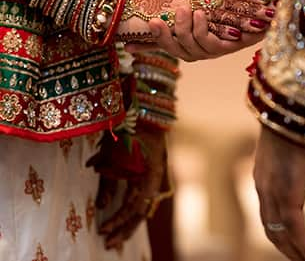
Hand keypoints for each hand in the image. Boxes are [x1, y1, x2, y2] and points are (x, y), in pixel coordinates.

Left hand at [92, 128, 166, 249]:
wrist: (148, 108)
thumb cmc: (131, 126)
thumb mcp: (115, 151)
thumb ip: (110, 177)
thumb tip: (102, 204)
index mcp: (151, 175)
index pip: (135, 206)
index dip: (119, 220)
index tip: (103, 230)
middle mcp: (155, 179)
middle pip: (141, 212)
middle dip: (124, 229)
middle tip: (108, 244)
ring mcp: (154, 176)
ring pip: (142, 206)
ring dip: (128, 223)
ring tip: (115, 238)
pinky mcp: (149, 173)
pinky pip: (141, 197)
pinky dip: (131, 210)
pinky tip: (123, 220)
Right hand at [126, 0, 271, 60]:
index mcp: (201, 21)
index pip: (171, 37)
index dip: (149, 43)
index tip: (126, 44)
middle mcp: (211, 35)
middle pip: (180, 51)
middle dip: (162, 39)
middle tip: (154, 22)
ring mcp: (225, 41)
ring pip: (194, 53)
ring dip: (183, 34)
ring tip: (182, 13)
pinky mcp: (239, 43)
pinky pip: (213, 49)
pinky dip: (201, 34)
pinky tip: (198, 16)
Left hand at [254, 128, 304, 260]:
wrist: (292, 109)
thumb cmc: (298, 121)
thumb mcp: (293, 145)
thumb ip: (298, 160)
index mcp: (263, 177)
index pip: (268, 216)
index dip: (280, 235)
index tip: (293, 248)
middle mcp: (263, 188)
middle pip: (271, 230)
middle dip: (288, 250)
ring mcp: (272, 192)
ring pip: (281, 234)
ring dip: (297, 253)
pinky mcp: (286, 193)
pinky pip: (294, 229)